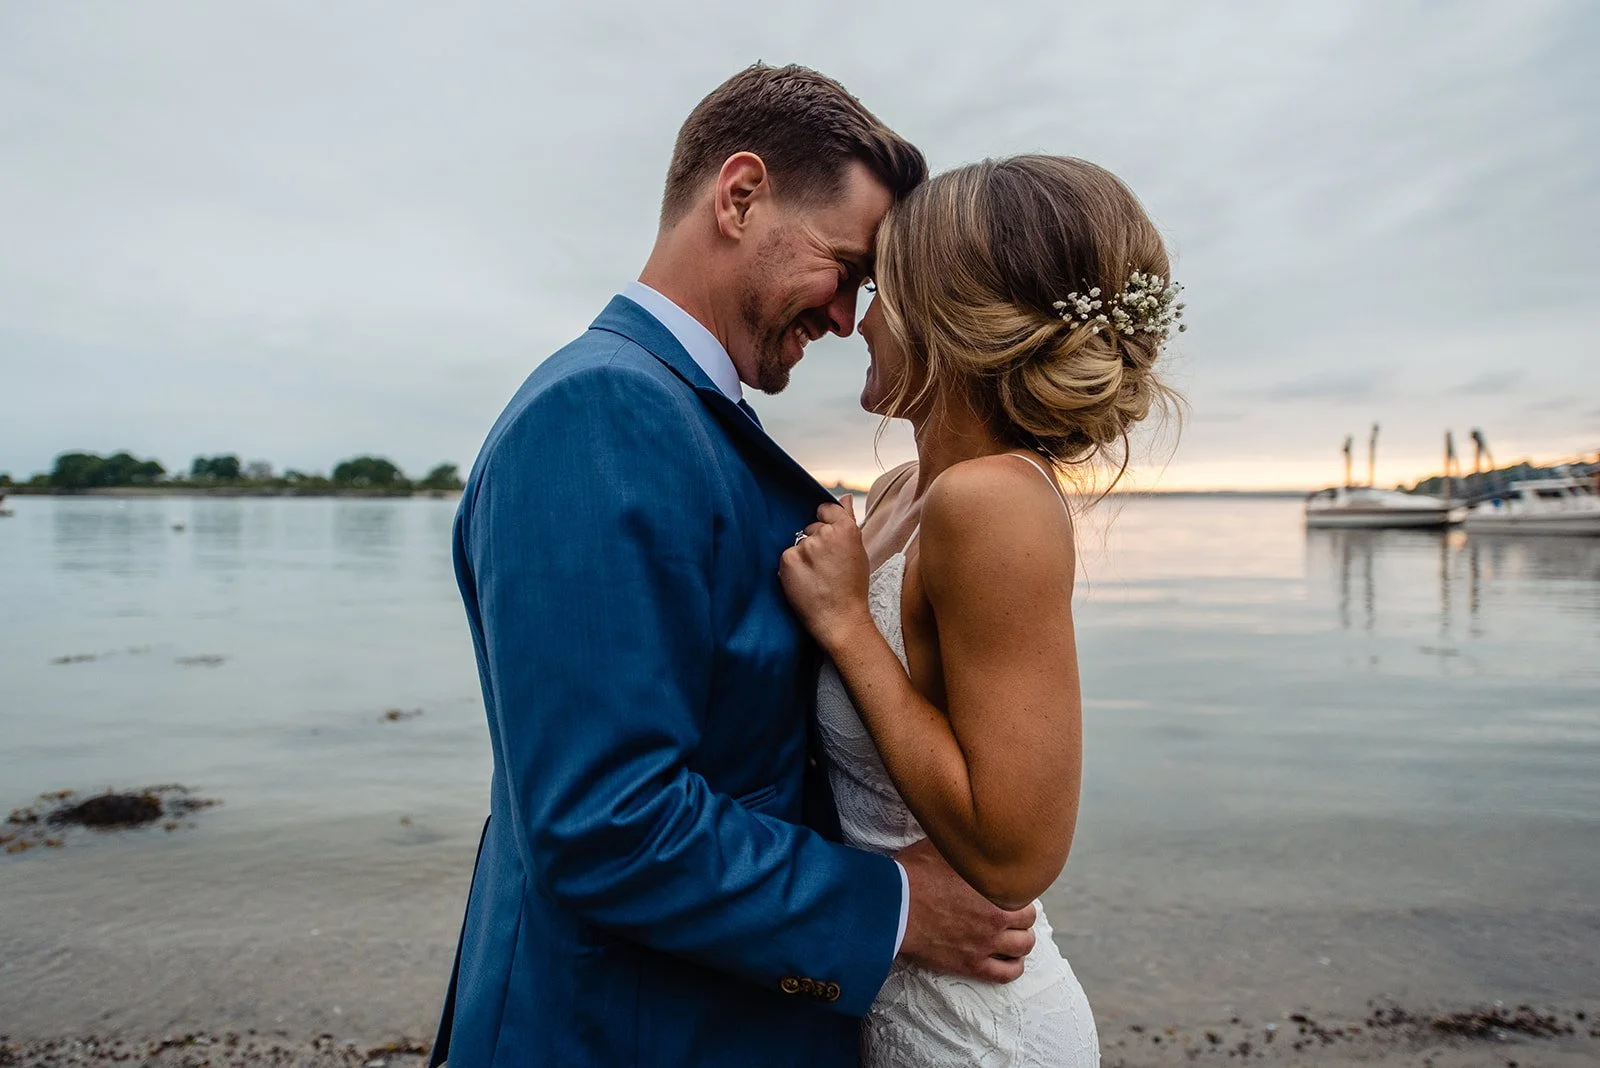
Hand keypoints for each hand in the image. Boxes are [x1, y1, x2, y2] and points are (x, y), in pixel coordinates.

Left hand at [779, 496, 874, 652]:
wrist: (841, 619)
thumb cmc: (852, 588)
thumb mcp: (858, 551)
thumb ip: (848, 521)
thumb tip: (845, 497)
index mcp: (845, 529)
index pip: (826, 509)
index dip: (826, 524)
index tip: (829, 541)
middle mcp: (824, 534)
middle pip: (811, 528)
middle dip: (816, 543)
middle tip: (827, 567)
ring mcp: (804, 547)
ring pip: (799, 543)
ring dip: (804, 556)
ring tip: (817, 577)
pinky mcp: (788, 560)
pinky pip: (788, 556)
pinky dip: (793, 567)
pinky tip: (805, 581)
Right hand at [896, 838, 1036, 982]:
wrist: (892, 908)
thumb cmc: (913, 875)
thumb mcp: (941, 846)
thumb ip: (962, 842)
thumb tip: (969, 829)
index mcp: (993, 888)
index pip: (1025, 893)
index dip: (1018, 891)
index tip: (1008, 890)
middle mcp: (995, 918)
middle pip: (1028, 922)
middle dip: (1022, 916)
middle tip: (1011, 912)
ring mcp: (984, 944)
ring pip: (1022, 948)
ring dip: (1021, 941)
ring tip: (1012, 936)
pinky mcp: (970, 965)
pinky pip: (1005, 974)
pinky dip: (1012, 968)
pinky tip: (1009, 961)